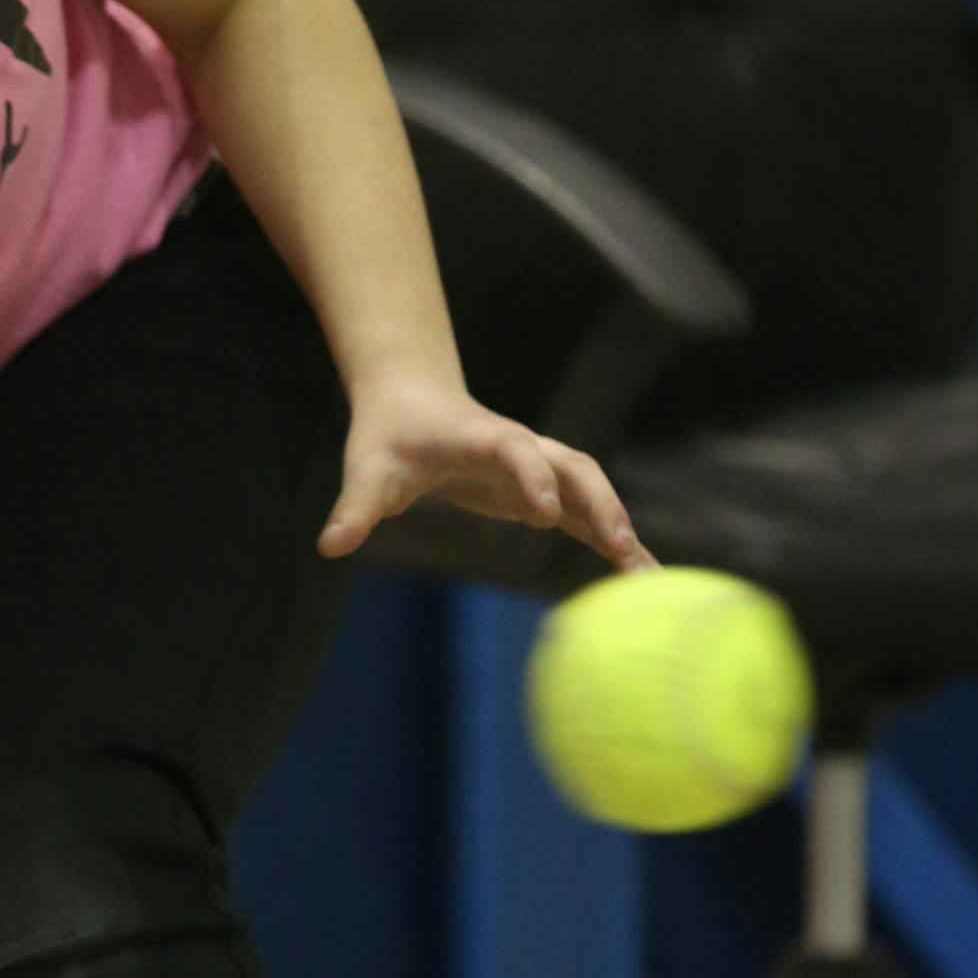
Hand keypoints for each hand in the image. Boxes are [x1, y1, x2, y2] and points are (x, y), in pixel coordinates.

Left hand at [317, 370, 658, 571]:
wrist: (414, 401)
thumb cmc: (388, 436)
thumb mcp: (366, 472)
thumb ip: (353, 509)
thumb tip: (329, 546)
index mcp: (479, 438)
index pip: (513, 451)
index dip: (531, 477)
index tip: (545, 516)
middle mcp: (520, 447)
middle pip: (574, 467)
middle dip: (600, 504)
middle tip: (620, 549)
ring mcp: (537, 467)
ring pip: (590, 491)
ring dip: (619, 527)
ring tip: (648, 577)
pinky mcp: (541, 489)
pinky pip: (583, 514)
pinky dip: (609, 540)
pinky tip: (635, 575)